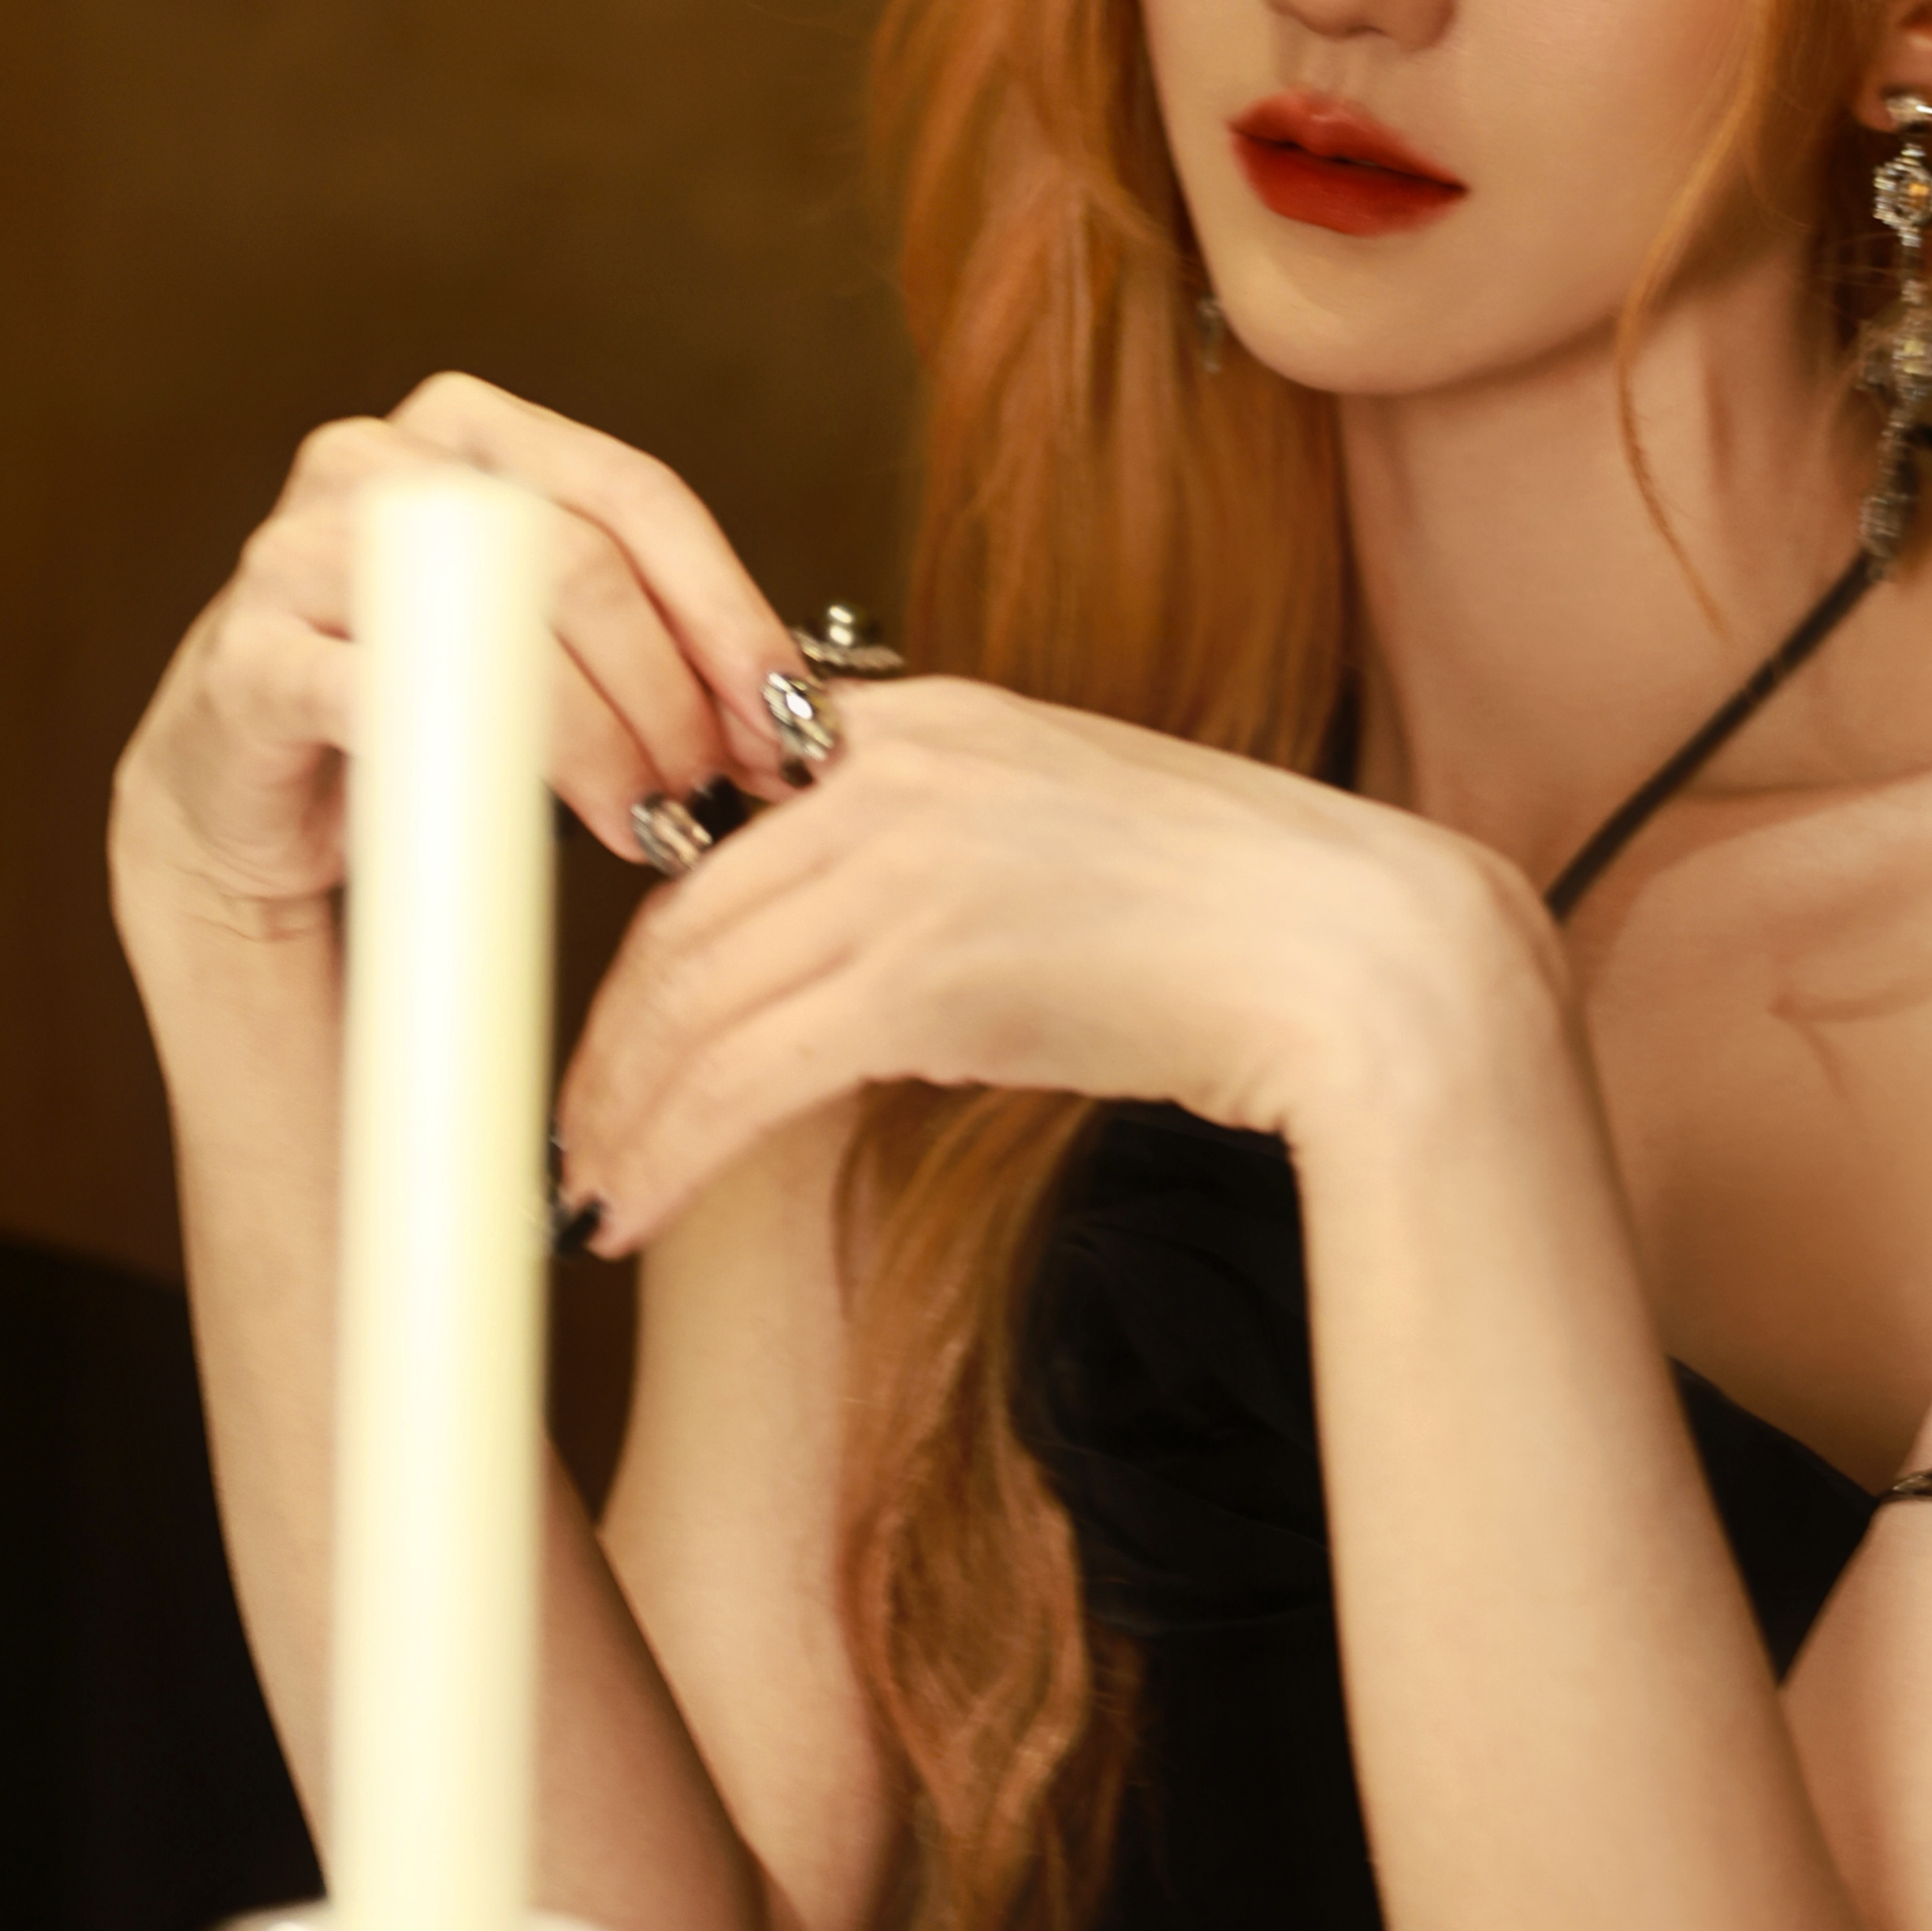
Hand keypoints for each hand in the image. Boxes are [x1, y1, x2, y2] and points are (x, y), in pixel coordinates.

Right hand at [112, 374, 798, 932]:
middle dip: (674, 689)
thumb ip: (658, 647)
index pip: (639, 495)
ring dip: (600, 735)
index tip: (791, 714)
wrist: (259, 790)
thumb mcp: (558, 649)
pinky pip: (391, 700)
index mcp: (470, 432)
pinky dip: (484, 767)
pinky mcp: (250, 661)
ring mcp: (296, 552)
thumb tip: (795, 717)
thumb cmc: (426, 704)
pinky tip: (534, 826)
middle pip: (579, 559)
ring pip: (495, 622)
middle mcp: (376, 462)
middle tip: (718, 787)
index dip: (730, 610)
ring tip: (649, 817)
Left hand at [553, 678, 1548, 1250]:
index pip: (732, 831)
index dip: (657, 948)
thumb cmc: (1242, 919)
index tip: (624, 1031)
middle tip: (572, 1133)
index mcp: (927, 718)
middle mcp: (896, 772)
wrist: (1360, 958)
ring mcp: (905, 866)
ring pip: (692, 1003)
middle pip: (685, 918)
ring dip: (621, 1113)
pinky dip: (669, 1154)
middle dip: (612, 1045)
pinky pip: (741, 1077)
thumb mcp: (1071, 832)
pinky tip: (637, 1212)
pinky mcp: (922, 976)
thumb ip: (951, 853)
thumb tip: (862, 954)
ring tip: (589, 1194)